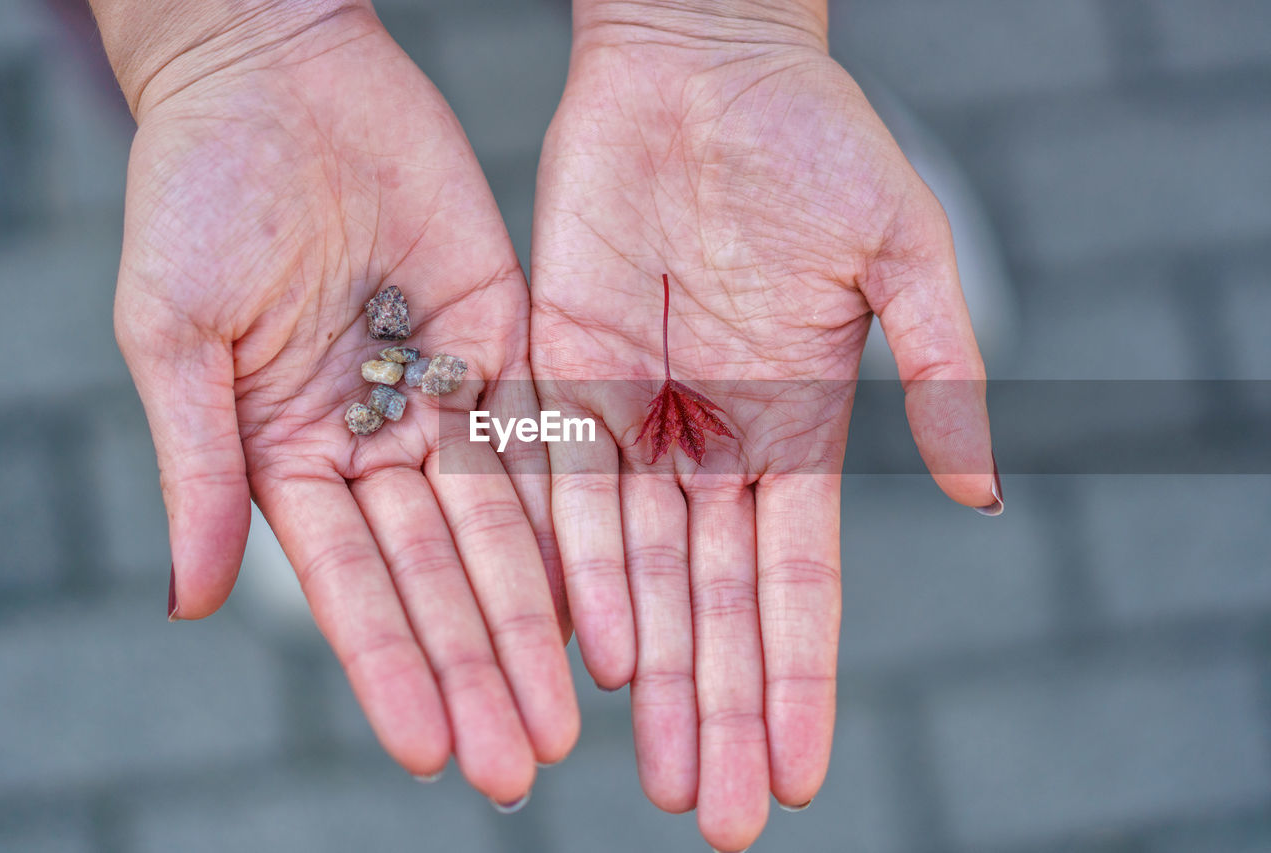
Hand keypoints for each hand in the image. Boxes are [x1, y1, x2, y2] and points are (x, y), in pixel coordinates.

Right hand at [104, 4, 575, 801]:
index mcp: (288, 456)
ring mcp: (443, 398)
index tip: (433, 750)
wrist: (278, 77)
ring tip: (570, 710)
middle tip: (524, 765)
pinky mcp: (504, 342)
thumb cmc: (198, 196)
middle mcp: (375, 445)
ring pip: (501, 530)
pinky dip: (571, 515)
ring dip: (533, 620)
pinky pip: (545, 439)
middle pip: (440, 578)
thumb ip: (198, 467)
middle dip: (479, 671)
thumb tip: (191, 601)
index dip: (392, 668)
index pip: (350, 587)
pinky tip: (602, 589)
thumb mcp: (177, 336)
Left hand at [531, 4, 998, 847]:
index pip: (799, 581)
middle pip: (715, 602)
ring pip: (641, 570)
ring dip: (650, 672)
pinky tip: (592, 653)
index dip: (798, 676)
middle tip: (714, 817)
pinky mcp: (562, 371)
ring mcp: (636, 416)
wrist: (699, 65)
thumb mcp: (903, 257)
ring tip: (652, 772)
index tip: (797, 769)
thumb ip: (941, 373)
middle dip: (718, 709)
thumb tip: (983, 493)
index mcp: (796, 428)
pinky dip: (581, 568)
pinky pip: (568, 485)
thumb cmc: (815, 144)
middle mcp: (712, 442)